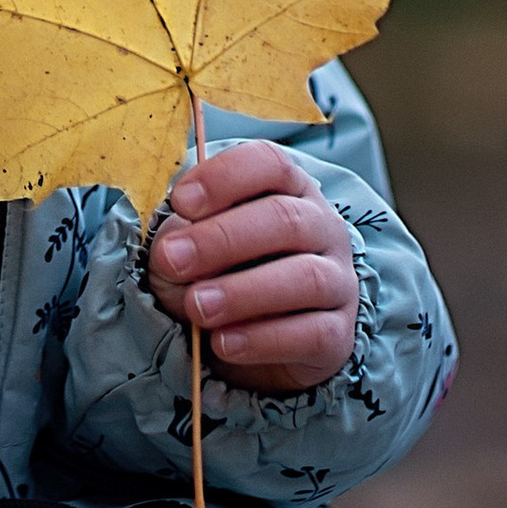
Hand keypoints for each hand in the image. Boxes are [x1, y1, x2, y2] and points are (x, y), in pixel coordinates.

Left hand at [146, 141, 356, 395]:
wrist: (257, 338)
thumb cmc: (221, 273)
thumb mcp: (193, 248)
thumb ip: (180, 242)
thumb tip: (169, 251)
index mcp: (287, 189)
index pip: (269, 164)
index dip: (224, 177)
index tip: (180, 202)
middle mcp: (321, 228)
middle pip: (285, 219)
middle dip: (222, 239)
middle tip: (172, 260)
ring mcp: (337, 281)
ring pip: (305, 277)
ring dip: (243, 292)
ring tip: (197, 306)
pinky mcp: (337, 334)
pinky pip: (311, 334)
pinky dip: (263, 339)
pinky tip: (224, 342)